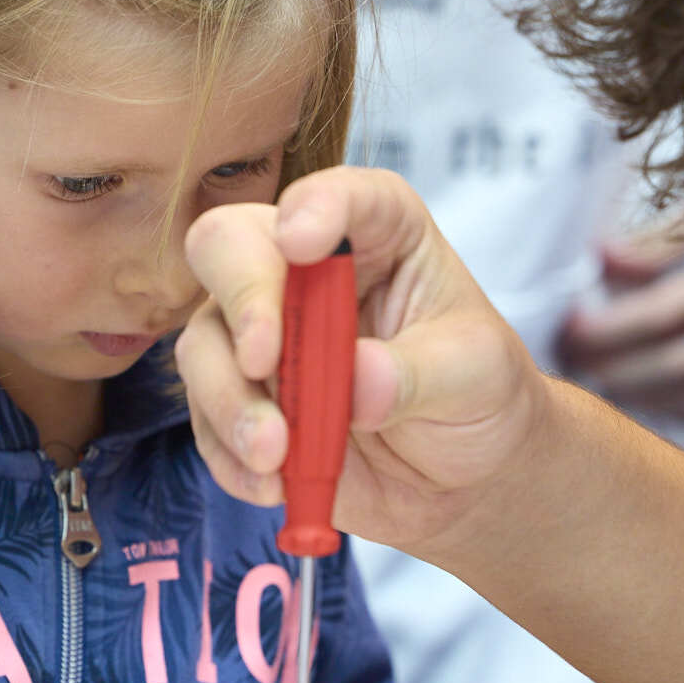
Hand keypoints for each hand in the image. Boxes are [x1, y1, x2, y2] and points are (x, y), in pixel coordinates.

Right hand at [177, 167, 547, 554]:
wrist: (464, 480)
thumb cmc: (479, 398)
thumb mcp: (476, 377)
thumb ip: (419, 374)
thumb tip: (357, 383)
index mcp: (379, 234)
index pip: (340, 197)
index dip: (314, 207)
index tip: (300, 242)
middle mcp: (305, 271)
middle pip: (228, 245)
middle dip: (241, 301)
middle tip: (265, 361)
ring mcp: (265, 334)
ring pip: (204, 342)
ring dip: (231, 401)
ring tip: (278, 457)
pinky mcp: (244, 400)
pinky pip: (206, 420)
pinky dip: (229, 456)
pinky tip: (273, 485)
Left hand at [560, 228, 683, 419]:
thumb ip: (664, 236)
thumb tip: (601, 257)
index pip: (665, 315)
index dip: (610, 329)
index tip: (568, 329)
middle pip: (676, 364)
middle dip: (613, 367)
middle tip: (567, 360)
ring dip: (639, 394)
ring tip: (594, 379)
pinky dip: (677, 407)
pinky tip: (641, 397)